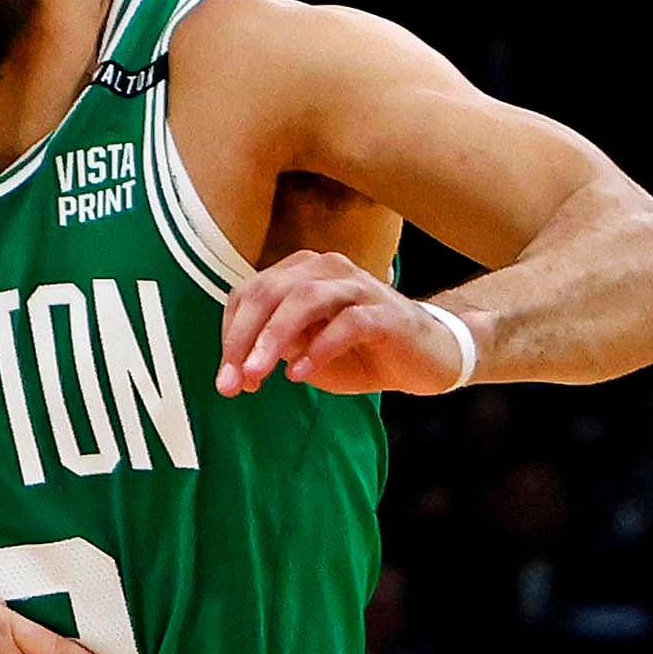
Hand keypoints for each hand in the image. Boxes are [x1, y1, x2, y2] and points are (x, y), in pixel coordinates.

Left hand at [217, 252, 473, 397]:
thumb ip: (272, 350)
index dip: (231, 336)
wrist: (426, 358)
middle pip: (269, 293)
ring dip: (273, 339)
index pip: (249, 295)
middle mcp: (327, 270)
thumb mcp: (305, 352)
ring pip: (304, 300)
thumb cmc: (359, 352)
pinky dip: (319, 348)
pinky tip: (300, 375)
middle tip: (230, 383)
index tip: (227, 379)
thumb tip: (236, 367)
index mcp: (301, 275)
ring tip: (256, 376)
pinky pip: (348, 322)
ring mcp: (359, 287)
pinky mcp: (387, 313)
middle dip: (242, 339)